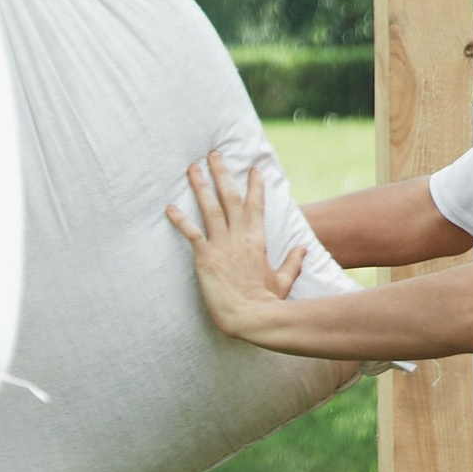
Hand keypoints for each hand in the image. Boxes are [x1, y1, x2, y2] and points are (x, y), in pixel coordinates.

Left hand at [168, 151, 307, 341]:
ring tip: (191, 168)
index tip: (252, 168)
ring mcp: (222, 245)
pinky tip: (169, 208)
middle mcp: (240, 237)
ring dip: (200, 186)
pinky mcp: (206, 258)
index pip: (256, 205)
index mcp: (258, 239)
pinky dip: (180, 220)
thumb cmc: (266, 303)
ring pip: (210, 208)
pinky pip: (191, 234)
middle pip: (230, 198)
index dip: (254, 185)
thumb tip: (303, 249)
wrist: (251, 317)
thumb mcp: (283, 280)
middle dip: (222, 173)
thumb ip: (293, 262)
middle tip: (214, 154)